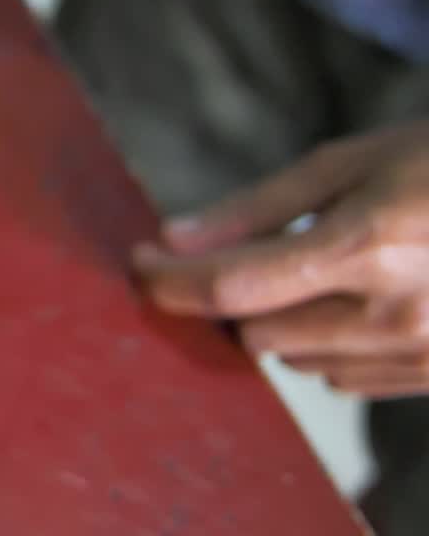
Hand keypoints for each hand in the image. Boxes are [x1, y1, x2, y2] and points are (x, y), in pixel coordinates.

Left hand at [133, 121, 428, 397]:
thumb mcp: (351, 161)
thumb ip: (254, 208)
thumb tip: (173, 238)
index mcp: (363, 247)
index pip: (229, 287)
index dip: (168, 280)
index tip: (138, 263)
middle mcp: (392, 313)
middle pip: (255, 331)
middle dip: (230, 295)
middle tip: (240, 254)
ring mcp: (422, 352)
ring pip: (296, 359)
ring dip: (278, 320)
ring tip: (315, 268)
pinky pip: (346, 378)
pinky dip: (327, 343)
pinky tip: (354, 299)